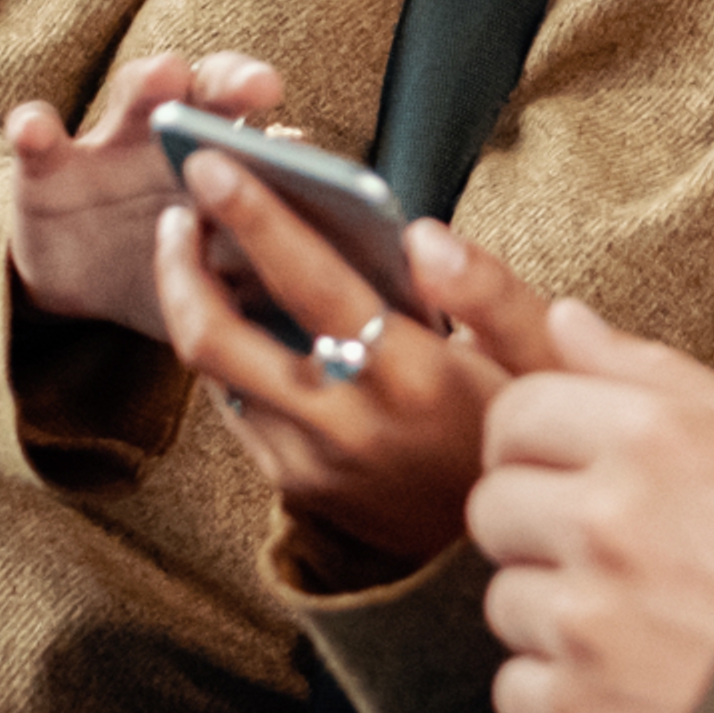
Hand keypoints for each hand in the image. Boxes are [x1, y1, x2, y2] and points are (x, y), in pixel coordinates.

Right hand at [8, 50, 282, 341]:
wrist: (86, 279)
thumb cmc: (177, 265)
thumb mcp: (224, 276)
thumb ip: (270, 270)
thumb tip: (341, 294)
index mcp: (228, 161)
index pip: (268, 135)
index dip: (282, 137)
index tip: (299, 143)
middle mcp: (177, 138)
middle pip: (209, 92)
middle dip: (233, 81)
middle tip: (260, 86)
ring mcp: (109, 145)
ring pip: (133, 96)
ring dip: (150, 82)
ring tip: (167, 77)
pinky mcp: (46, 169)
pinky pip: (38, 140)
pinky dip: (35, 129)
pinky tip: (36, 127)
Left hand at [156, 189, 564, 566]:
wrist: (501, 549)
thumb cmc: (520, 430)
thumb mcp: (535, 357)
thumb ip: (487, 290)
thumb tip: (422, 234)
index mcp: (417, 376)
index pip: (314, 286)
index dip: (256, 219)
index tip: (213, 163)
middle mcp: (353, 424)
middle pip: (221, 340)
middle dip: (181, 262)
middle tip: (178, 205)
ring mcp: (314, 463)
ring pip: (214, 376)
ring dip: (190, 303)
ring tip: (192, 247)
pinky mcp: (295, 487)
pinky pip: (235, 409)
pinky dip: (224, 353)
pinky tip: (234, 312)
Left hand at [464, 302, 713, 712]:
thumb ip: (647, 371)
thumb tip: (563, 319)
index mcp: (653, 437)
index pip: (517, 413)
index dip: (533, 443)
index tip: (562, 470)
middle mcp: (611, 519)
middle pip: (493, 507)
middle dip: (536, 527)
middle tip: (605, 554)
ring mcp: (592, 619)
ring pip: (503, 601)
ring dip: (553, 615)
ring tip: (634, 623)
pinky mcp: (584, 710)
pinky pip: (516, 689)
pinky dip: (560, 695)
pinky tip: (628, 682)